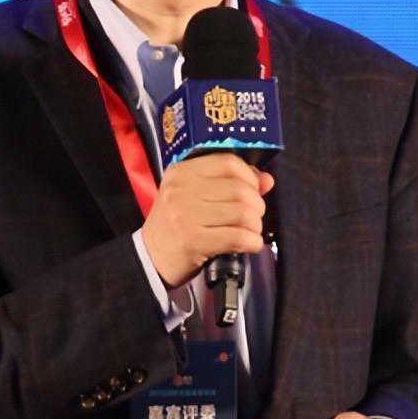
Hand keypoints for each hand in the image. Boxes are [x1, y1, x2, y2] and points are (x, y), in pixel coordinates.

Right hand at [140, 154, 272, 286]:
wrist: (149, 256)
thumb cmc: (177, 222)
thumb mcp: (195, 195)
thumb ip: (230, 183)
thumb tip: (267, 180)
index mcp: (182, 171)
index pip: (228, 163)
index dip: (250, 176)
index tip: (254, 190)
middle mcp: (181, 190)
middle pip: (239, 189)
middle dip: (257, 205)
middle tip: (254, 216)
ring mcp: (186, 215)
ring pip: (242, 213)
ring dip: (255, 225)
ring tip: (251, 231)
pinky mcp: (193, 241)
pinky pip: (237, 237)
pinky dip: (252, 242)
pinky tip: (251, 244)